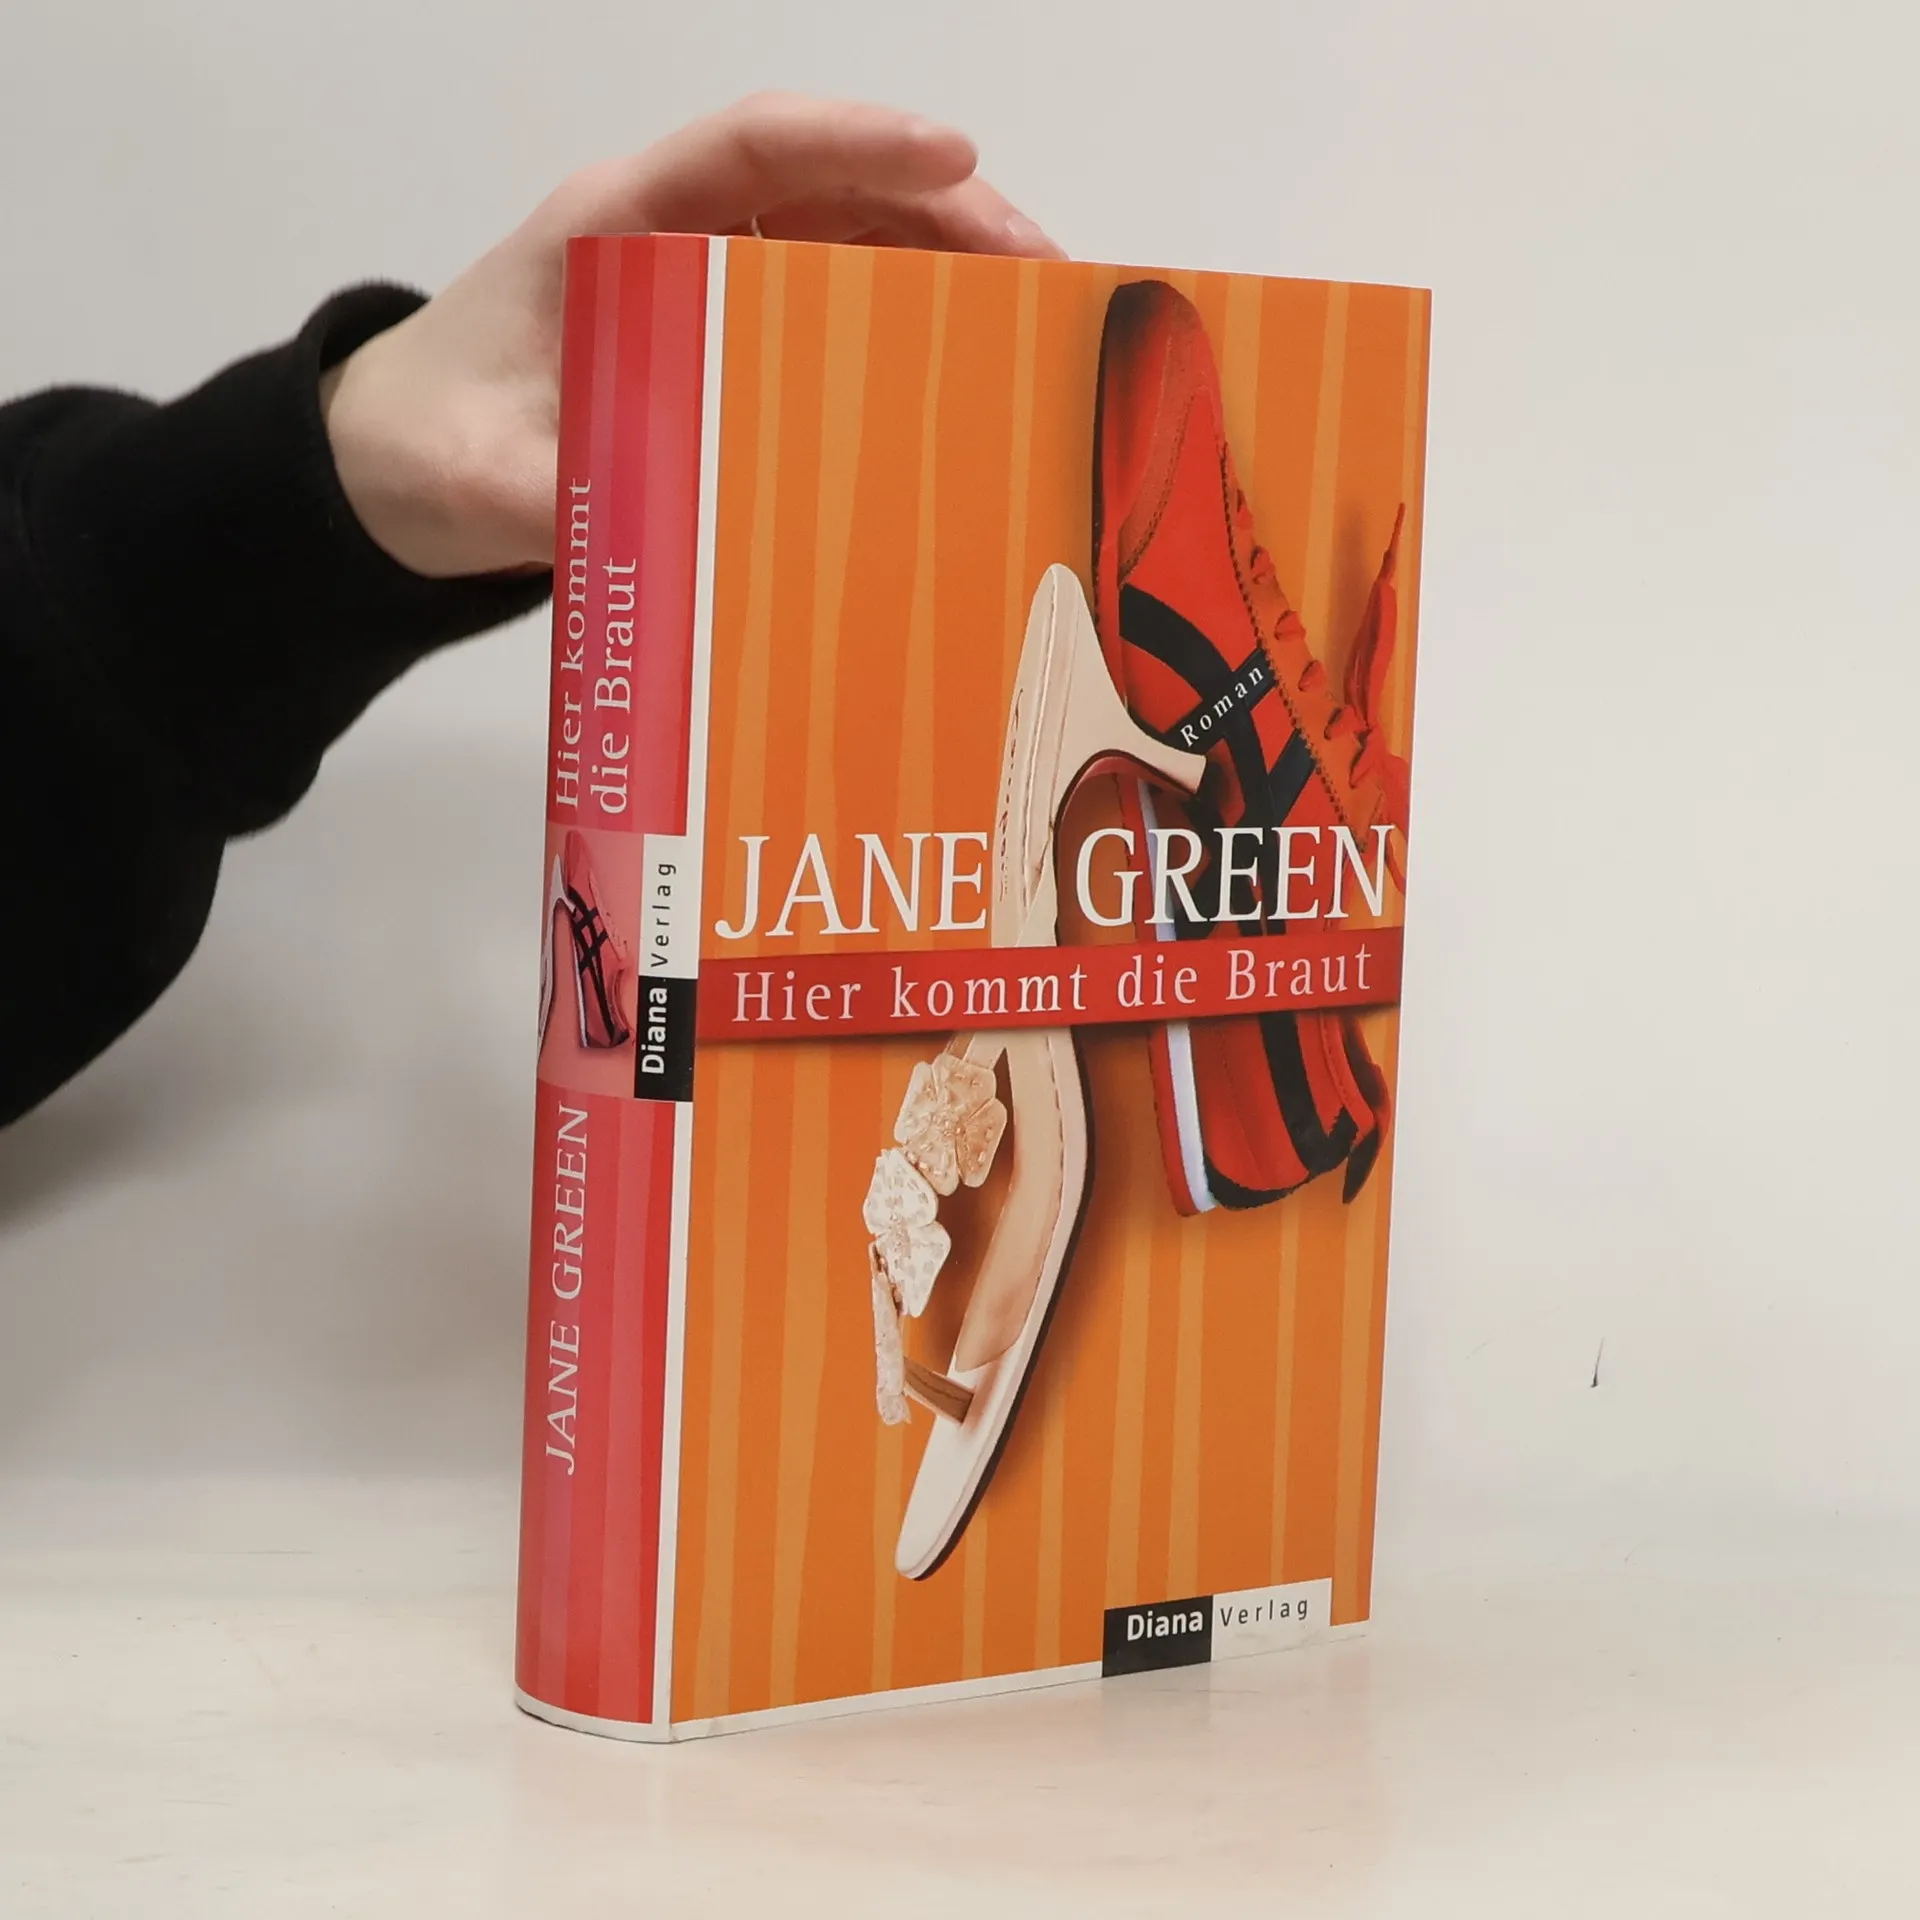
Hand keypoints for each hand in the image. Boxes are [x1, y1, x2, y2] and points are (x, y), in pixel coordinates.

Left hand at [320, 94, 1062, 579]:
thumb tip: (651, 526)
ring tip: (1039, 328)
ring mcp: (707, 283)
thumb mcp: (476, 474)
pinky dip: (906, 325)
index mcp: (613, 226)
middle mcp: (676, 236)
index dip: (858, 142)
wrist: (396, 462)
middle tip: (1047, 281)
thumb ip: (546, 492)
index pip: (752, 149)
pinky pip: (833, 310)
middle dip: (949, 216)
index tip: (956, 156)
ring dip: (946, 271)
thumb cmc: (429, 439)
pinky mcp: (725, 341)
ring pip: (850, 241)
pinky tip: (964, 377)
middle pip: (833, 186)